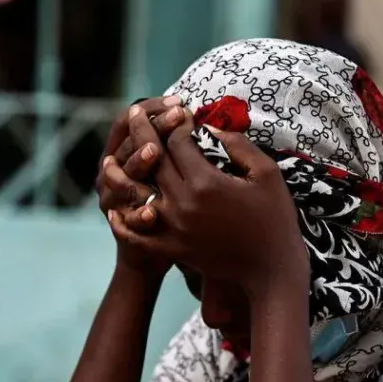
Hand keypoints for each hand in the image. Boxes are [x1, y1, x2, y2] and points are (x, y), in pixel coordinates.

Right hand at [96, 97, 185, 276]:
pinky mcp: (121, 223)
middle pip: (127, 142)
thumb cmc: (169, 199)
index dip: (152, 109)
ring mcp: (113, 197)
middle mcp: (111, 169)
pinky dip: (138, 215)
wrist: (153, 247)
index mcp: (123, 151)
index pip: (129, 120)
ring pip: (118, 176)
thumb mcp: (171, 167)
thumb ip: (179, 146)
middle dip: (152, 127)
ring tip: (155, 152)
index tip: (180, 103)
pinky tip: (152, 212)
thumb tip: (206, 121)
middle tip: (178, 115)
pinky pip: (125, 218)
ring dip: (137, 162)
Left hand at [110, 111, 308, 297]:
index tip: (179, 111)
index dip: (176, 123)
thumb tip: (213, 128)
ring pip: (138, 195)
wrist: (271, 269)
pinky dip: (124, 225)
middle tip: (135, 112)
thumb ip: (239, 146)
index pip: (178, 143)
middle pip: (154, 161)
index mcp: (206, 182)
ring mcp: (175, 228)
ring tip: (107, 161)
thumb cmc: (274, 219)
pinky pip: (140, 236)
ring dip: (120, 176)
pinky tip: (115, 212)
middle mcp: (183, 203)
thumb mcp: (266, 174)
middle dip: (143, 132)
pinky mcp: (173, 249)